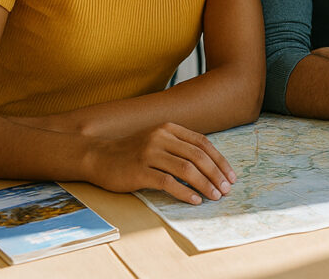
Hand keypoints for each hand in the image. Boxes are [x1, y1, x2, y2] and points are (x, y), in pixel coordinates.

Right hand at [85, 122, 236, 204]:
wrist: (98, 157)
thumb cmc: (132, 152)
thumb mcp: (157, 140)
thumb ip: (179, 147)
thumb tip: (210, 165)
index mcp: (169, 128)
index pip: (203, 143)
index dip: (219, 160)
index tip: (230, 175)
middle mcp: (161, 137)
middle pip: (198, 156)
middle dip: (216, 174)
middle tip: (226, 189)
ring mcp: (150, 153)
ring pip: (186, 170)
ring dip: (205, 184)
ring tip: (215, 196)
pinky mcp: (140, 171)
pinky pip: (168, 183)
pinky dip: (185, 193)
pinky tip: (195, 200)